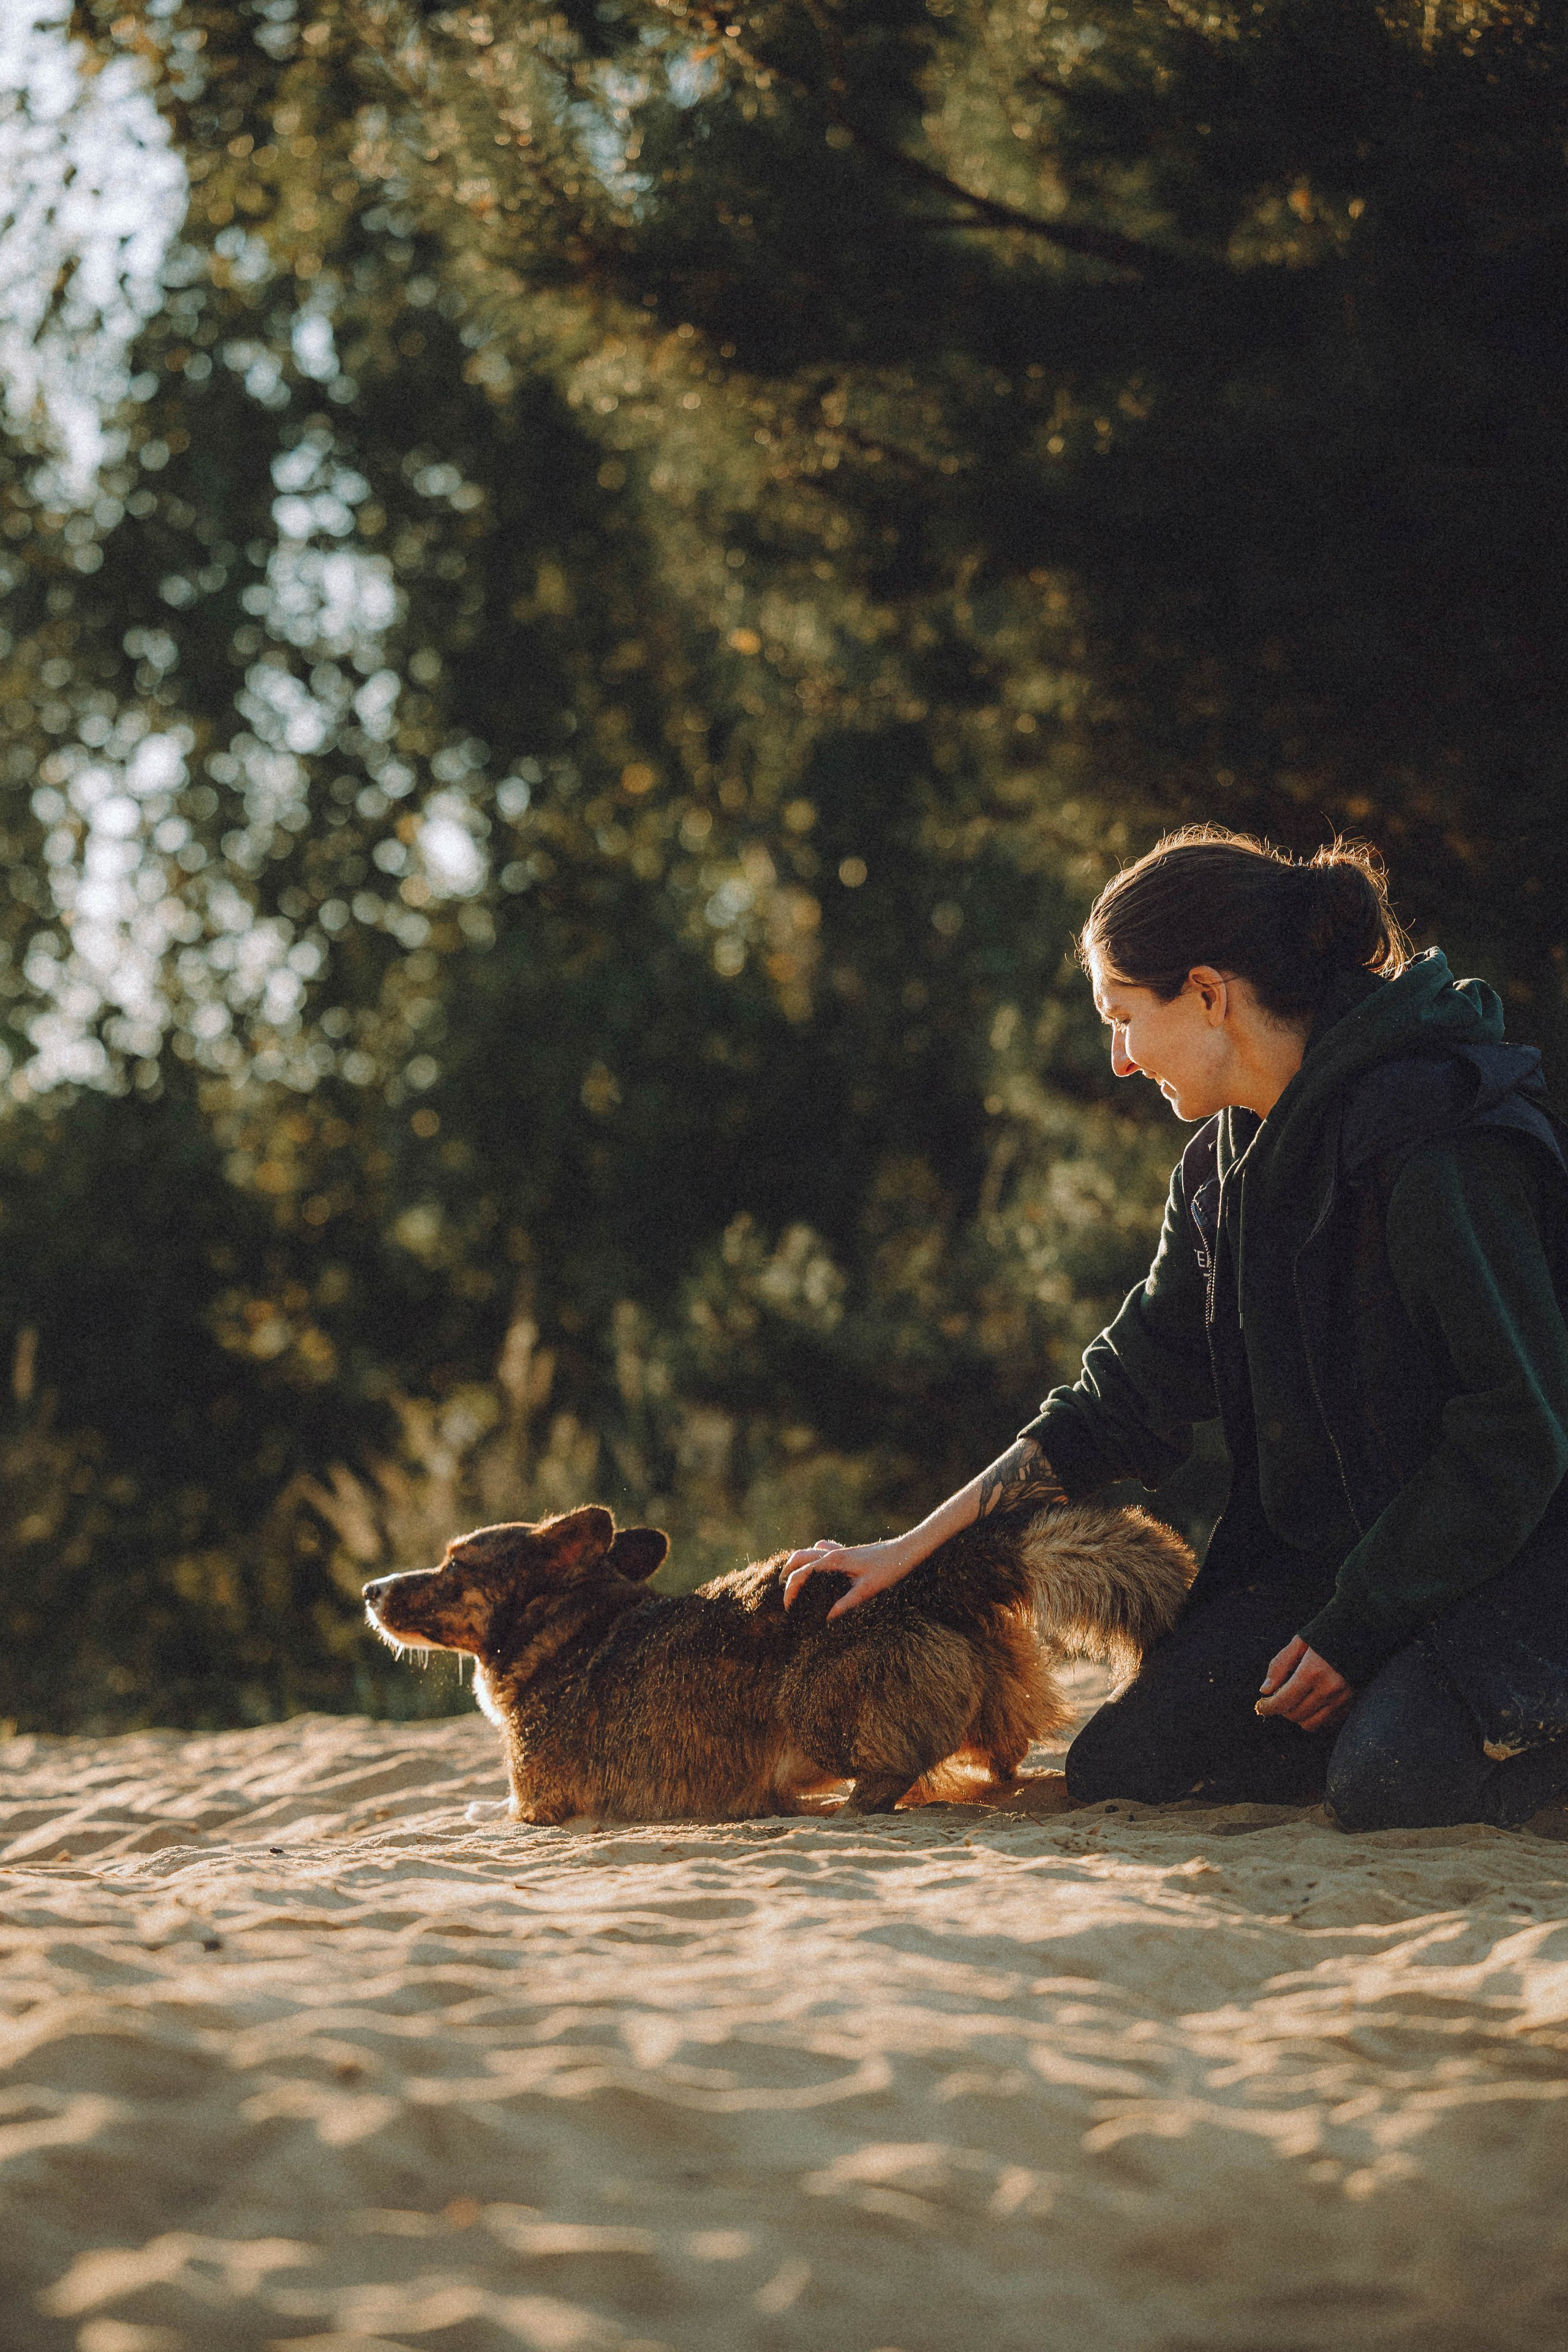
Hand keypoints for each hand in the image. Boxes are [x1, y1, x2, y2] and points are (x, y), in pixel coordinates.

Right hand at [781, 1537, 914, 1619]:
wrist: (906, 1551)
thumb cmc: (888, 1570)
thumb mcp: (867, 1591)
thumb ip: (845, 1604)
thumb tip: (826, 1619)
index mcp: (834, 1561)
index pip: (802, 1573)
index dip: (791, 1590)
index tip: (789, 1608)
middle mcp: (834, 1552)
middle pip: (800, 1557)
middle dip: (788, 1572)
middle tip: (784, 1591)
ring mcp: (841, 1550)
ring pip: (810, 1551)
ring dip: (799, 1563)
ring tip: (794, 1579)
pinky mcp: (849, 1552)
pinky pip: (825, 1549)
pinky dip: (815, 1557)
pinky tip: (818, 1568)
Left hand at [1256, 1637, 1354, 1733]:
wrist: (1364, 1633)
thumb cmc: (1327, 1634)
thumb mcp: (1299, 1643)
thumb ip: (1280, 1665)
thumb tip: (1265, 1690)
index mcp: (1312, 1672)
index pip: (1284, 1701)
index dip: (1268, 1707)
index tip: (1261, 1706)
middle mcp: (1329, 1689)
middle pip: (1295, 1715)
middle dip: (1282, 1709)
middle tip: (1280, 1697)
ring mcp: (1342, 1699)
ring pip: (1311, 1724)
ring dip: (1298, 1716)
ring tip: (1296, 1700)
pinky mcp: (1352, 1704)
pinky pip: (1327, 1722)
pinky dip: (1316, 1716)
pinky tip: (1313, 1701)